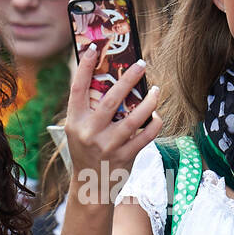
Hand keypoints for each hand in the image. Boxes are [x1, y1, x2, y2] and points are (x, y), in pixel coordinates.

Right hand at [64, 44, 160, 206]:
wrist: (92, 186)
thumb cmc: (87, 151)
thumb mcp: (79, 130)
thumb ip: (90, 109)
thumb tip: (110, 79)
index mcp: (75, 122)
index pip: (78, 89)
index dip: (84, 67)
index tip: (94, 48)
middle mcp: (90, 133)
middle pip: (111, 99)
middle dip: (128, 79)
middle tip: (141, 64)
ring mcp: (108, 146)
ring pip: (134, 118)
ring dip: (149, 101)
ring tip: (156, 89)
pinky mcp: (125, 156)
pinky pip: (145, 136)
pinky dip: (154, 124)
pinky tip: (157, 115)